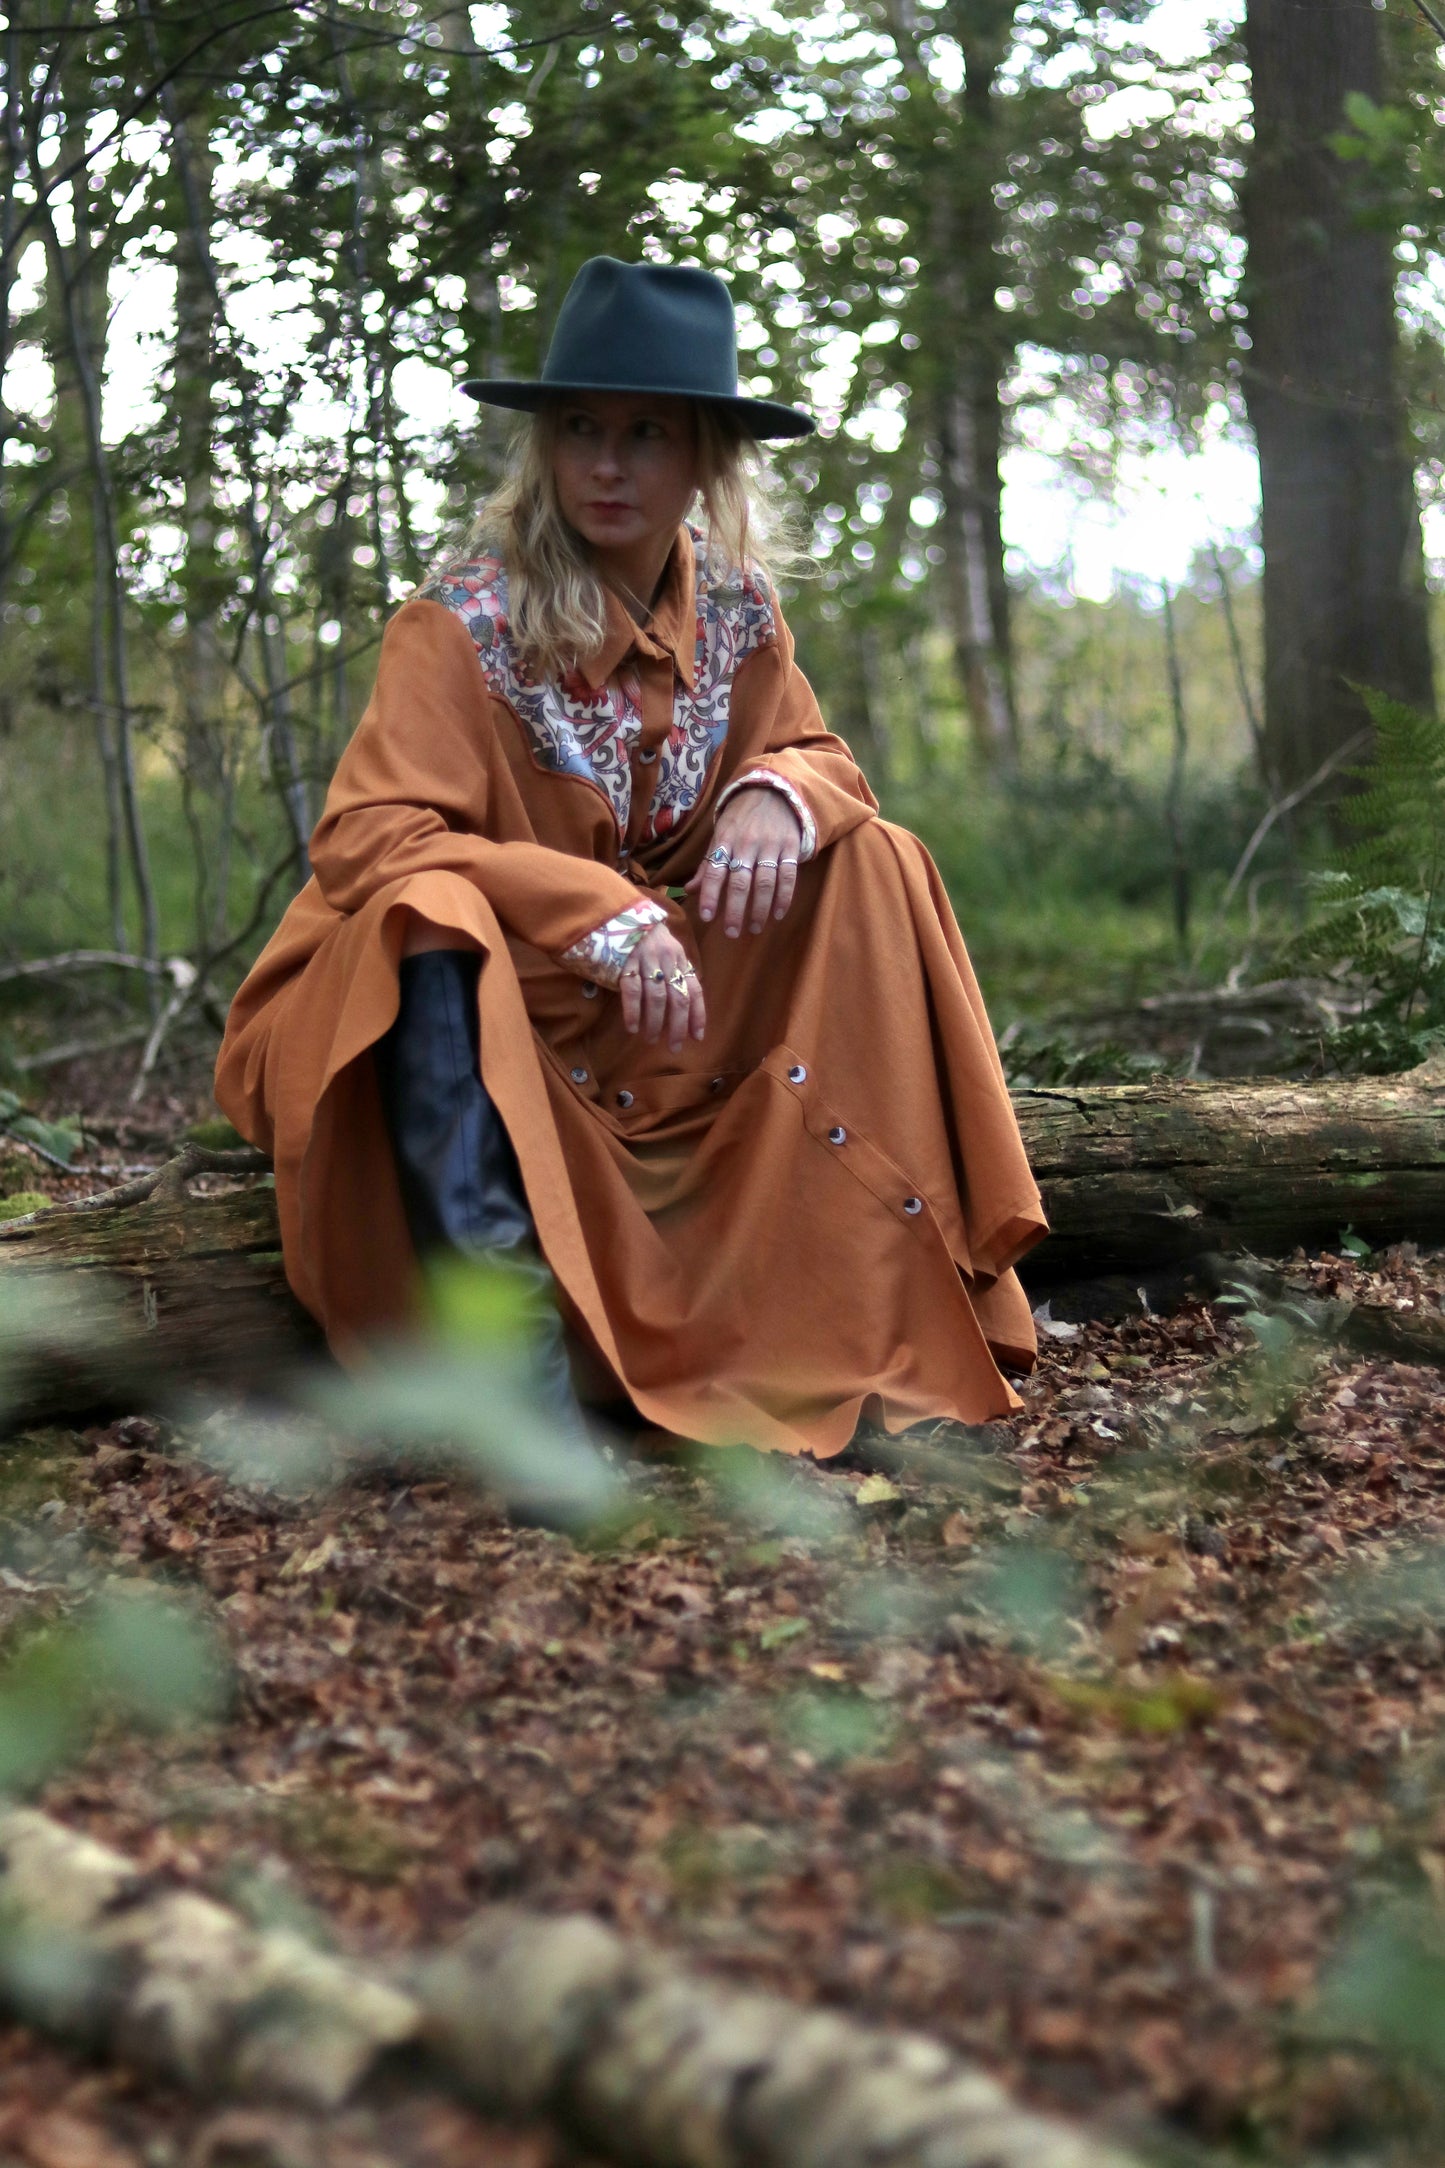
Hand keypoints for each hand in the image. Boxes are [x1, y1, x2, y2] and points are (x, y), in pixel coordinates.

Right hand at [618, 924, 705, 1051]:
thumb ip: (677, 972)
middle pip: (677, 998)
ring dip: (654, 1023)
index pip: (694, 990)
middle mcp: (666, 960)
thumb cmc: (646, 936)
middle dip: (677, 1026)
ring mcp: (646, 960)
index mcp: (679, 958)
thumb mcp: (667, 950)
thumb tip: (685, 1005)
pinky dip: (633, 1012)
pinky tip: (633, 1027)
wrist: (620, 911)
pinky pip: (632, 991)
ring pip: (656, 998)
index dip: (697, 1015)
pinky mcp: (625, 961)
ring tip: (651, 1039)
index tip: (697, 1037)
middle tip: (673, 1047)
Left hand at [684, 786, 802, 936]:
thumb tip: (689, 890)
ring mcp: (770, 845)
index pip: (714, 870)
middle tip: (731, 933)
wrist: (774, 791)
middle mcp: (746, 844)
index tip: (705, 916)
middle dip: (734, 910)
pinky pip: (788, 876)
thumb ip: (707, 864)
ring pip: (764, 882)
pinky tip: (777, 914)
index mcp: (725, 840)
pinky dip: (783, 898)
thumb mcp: (720, 835)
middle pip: (739, 882)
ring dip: (759, 909)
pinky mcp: (791, 847)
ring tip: (754, 928)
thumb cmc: (741, 819)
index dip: (709, 894)